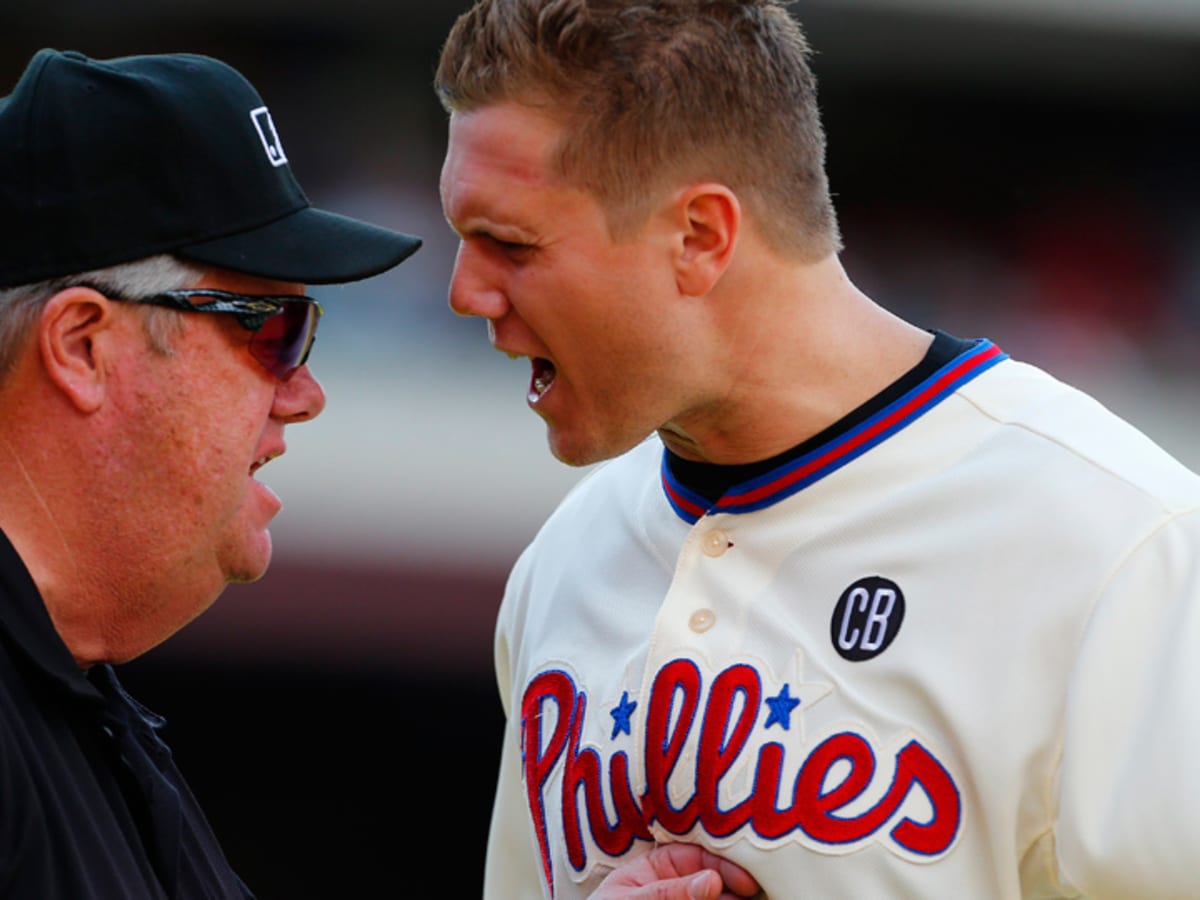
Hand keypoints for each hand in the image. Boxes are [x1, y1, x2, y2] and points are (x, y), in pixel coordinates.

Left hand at [590, 843, 759, 898]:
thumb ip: (667, 893)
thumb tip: (711, 881)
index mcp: (659, 866)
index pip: (700, 857)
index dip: (726, 866)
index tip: (748, 883)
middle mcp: (678, 884)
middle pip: (719, 879)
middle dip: (739, 885)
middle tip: (760, 895)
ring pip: (722, 898)